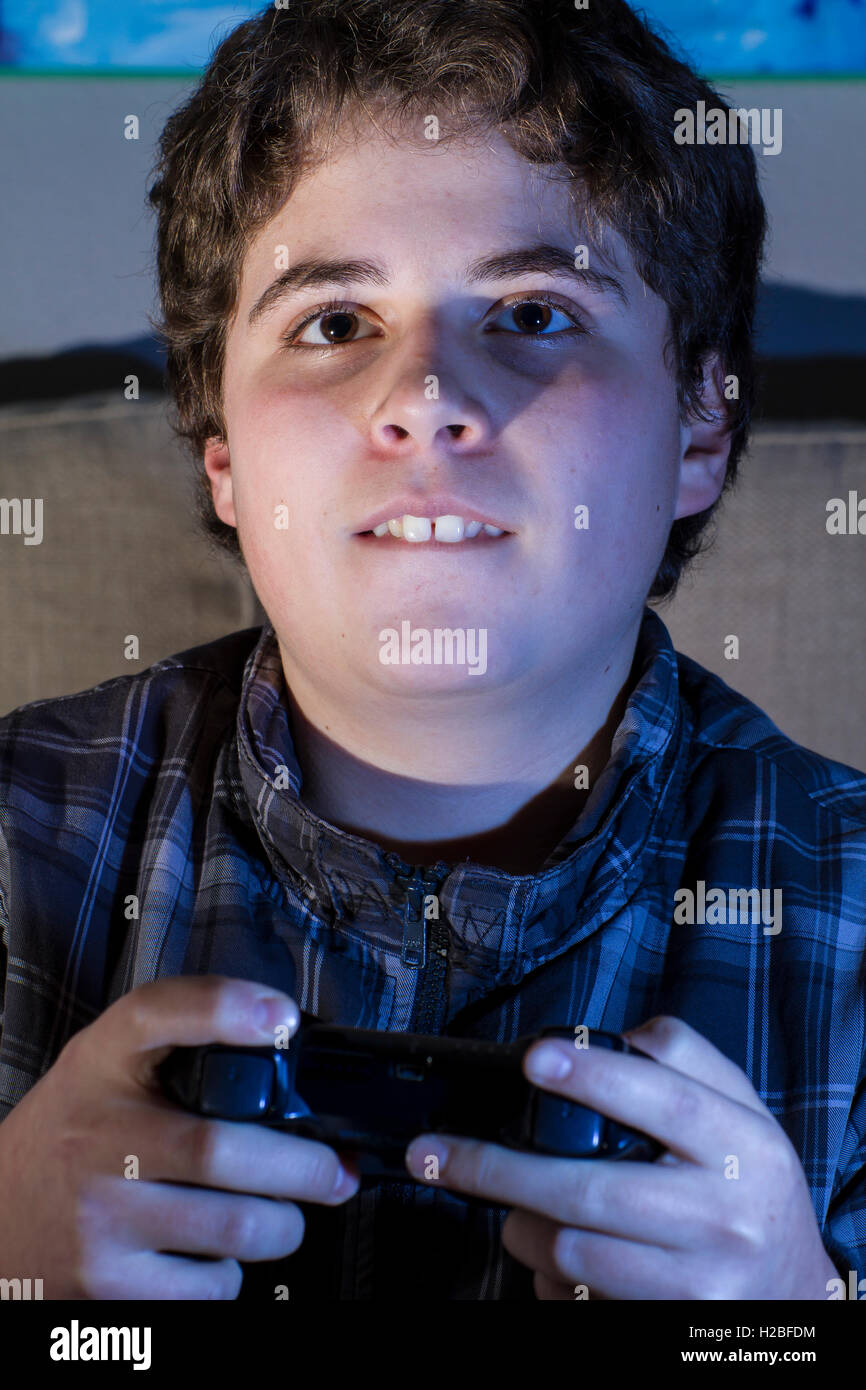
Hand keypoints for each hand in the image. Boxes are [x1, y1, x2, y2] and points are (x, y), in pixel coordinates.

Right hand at [0, 974, 359, 1298]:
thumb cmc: (75, 1133)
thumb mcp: (110, 1063)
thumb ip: (185, 1038)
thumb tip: (285, 1034)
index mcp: (102, 1065)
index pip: (157, 1013)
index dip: (224, 1009)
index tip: (280, 1018)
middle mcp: (98, 1136)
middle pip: (224, 1149)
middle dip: (305, 1168)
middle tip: (331, 1171)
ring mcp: (101, 1216)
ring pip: (235, 1226)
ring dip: (281, 1225)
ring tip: (279, 1215)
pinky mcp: (108, 1284)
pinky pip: (211, 1285)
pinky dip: (231, 1274)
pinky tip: (213, 1252)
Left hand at [404, 1016, 838, 1299]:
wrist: (792, 1296)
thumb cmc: (749, 1187)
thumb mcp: (740, 1111)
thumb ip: (682, 1059)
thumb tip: (601, 1039)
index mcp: (741, 1148)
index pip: (666, 1102)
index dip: (594, 1077)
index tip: (534, 1058)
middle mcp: (723, 1220)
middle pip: (591, 1191)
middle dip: (496, 1169)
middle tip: (433, 1153)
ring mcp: (694, 1286)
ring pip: (569, 1252)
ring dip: (519, 1225)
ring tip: (518, 1206)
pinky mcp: (663, 1329)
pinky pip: (574, 1301)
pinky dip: (546, 1276)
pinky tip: (556, 1256)